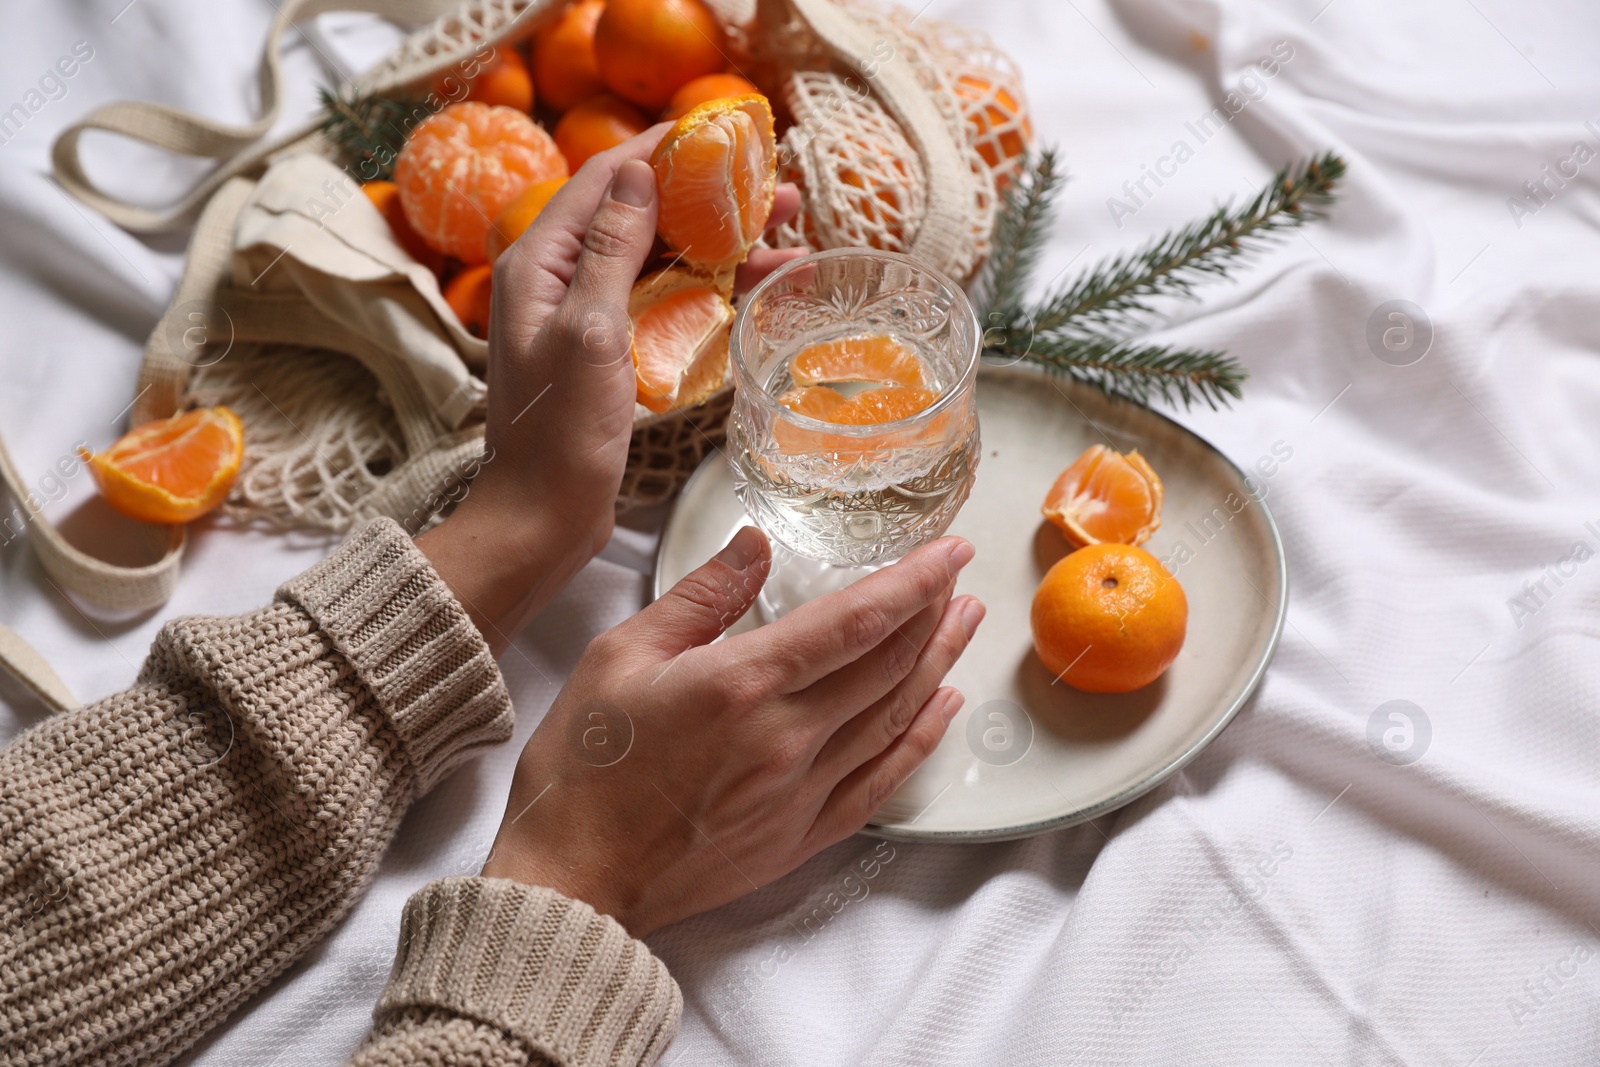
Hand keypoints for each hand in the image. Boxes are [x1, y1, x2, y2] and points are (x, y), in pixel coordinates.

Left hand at [418, 126, 803, 650]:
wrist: (544, 516)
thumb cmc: (560, 432)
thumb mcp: (588, 332)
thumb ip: (610, 250)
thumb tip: (639, 173)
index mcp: (540, 262)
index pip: (604, 179)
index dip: (660, 149)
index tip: (718, 132)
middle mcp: (559, 278)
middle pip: (640, 216)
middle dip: (708, 200)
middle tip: (776, 191)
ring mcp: (585, 315)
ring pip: (661, 260)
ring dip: (722, 247)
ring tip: (788, 236)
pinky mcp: (610, 350)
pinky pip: (665, 303)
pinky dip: (711, 292)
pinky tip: (759, 290)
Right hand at [481, 527, 984, 936]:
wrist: (571, 879)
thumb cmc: (583, 766)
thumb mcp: (622, 655)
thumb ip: (701, 596)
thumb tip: (755, 544)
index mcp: (743, 685)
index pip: (857, 621)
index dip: (914, 581)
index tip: (949, 549)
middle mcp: (786, 739)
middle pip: (889, 665)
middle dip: (935, 613)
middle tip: (960, 577)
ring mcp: (801, 792)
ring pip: (895, 718)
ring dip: (937, 666)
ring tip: (964, 625)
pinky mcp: (801, 835)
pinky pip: (881, 782)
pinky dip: (920, 741)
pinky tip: (942, 710)